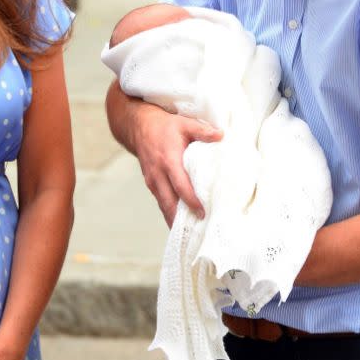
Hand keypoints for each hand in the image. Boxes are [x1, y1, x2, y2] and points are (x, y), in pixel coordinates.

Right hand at [132, 102, 221, 226]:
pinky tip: (179, 223)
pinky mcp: (151, 183)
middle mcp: (158, 174)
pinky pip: (160, 201)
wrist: (138, 126)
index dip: (191, 201)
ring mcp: (152, 180)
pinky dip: (169, 212)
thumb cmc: (163, 125)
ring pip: (163, 205)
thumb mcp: (184, 124)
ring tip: (189, 235)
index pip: (180, 186)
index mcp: (168, 160)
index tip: (202, 213)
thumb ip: (202, 131)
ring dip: (174, 220)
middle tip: (196, 232)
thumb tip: (221, 136)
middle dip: (181, 219)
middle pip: (169, 203)